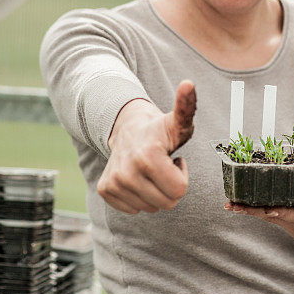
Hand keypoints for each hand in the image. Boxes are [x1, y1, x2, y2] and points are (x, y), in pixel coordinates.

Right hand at [97, 80, 196, 214]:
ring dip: (155, 192)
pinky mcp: (104, 190)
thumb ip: (186, 106)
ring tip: (150, 170)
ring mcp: (113, 182)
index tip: (174, 160)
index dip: (182, 175)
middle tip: (163, 166)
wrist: (127, 128)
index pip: (179, 191)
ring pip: (150, 209)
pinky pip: (133, 210)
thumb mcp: (177, 121)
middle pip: (167, 203)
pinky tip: (138, 177)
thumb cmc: (159, 130)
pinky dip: (139, 198)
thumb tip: (189, 83)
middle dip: (170, 186)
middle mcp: (126, 171)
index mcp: (148, 156)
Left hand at [223, 202, 293, 252]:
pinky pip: (258, 209)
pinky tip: (229, 202)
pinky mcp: (277, 212)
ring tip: (229, 202)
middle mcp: (293, 218)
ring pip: (261, 210)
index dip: (281, 211)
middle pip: (271, 212)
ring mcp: (283, 216)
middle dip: (256, 209)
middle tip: (237, 205)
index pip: (293, 214)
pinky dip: (244, 206)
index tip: (271, 208)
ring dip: (245, 207)